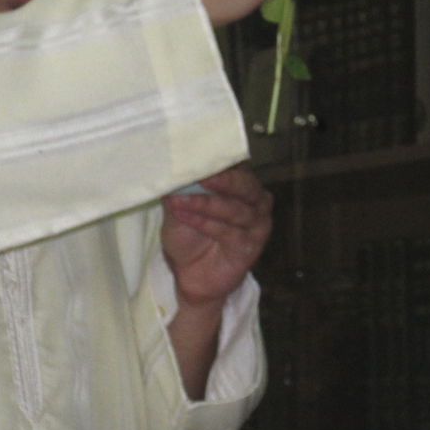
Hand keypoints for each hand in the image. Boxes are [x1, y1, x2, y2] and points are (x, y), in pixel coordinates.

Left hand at [161, 163, 272, 307]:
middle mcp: (255, 200)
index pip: (237, 165)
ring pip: (235, 209)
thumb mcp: (178, 207)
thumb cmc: (189, 236)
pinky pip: (229, 231)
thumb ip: (181, 187)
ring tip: (179, 201)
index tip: (198, 154)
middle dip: (222, 179)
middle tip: (200, 176)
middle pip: (245, 184)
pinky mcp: (251, 245)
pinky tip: (187, 217)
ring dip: (205, 204)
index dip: (220, 159)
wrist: (191, 275)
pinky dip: (205, 223)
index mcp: (241, 184)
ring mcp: (257, 224)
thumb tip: (173, 165)